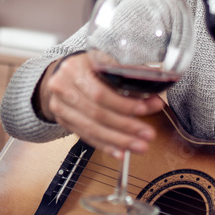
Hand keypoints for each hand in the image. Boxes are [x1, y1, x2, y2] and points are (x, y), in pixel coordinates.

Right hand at [37, 52, 164, 158]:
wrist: (61, 73)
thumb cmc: (88, 66)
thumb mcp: (105, 62)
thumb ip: (127, 76)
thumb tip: (154, 92)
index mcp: (75, 68)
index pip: (100, 92)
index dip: (123, 104)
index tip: (144, 110)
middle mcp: (63, 87)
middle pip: (97, 113)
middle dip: (126, 126)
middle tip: (147, 134)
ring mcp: (61, 106)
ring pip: (92, 128)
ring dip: (119, 140)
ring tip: (139, 146)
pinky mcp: (63, 121)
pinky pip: (86, 137)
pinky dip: (106, 146)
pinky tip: (121, 152)